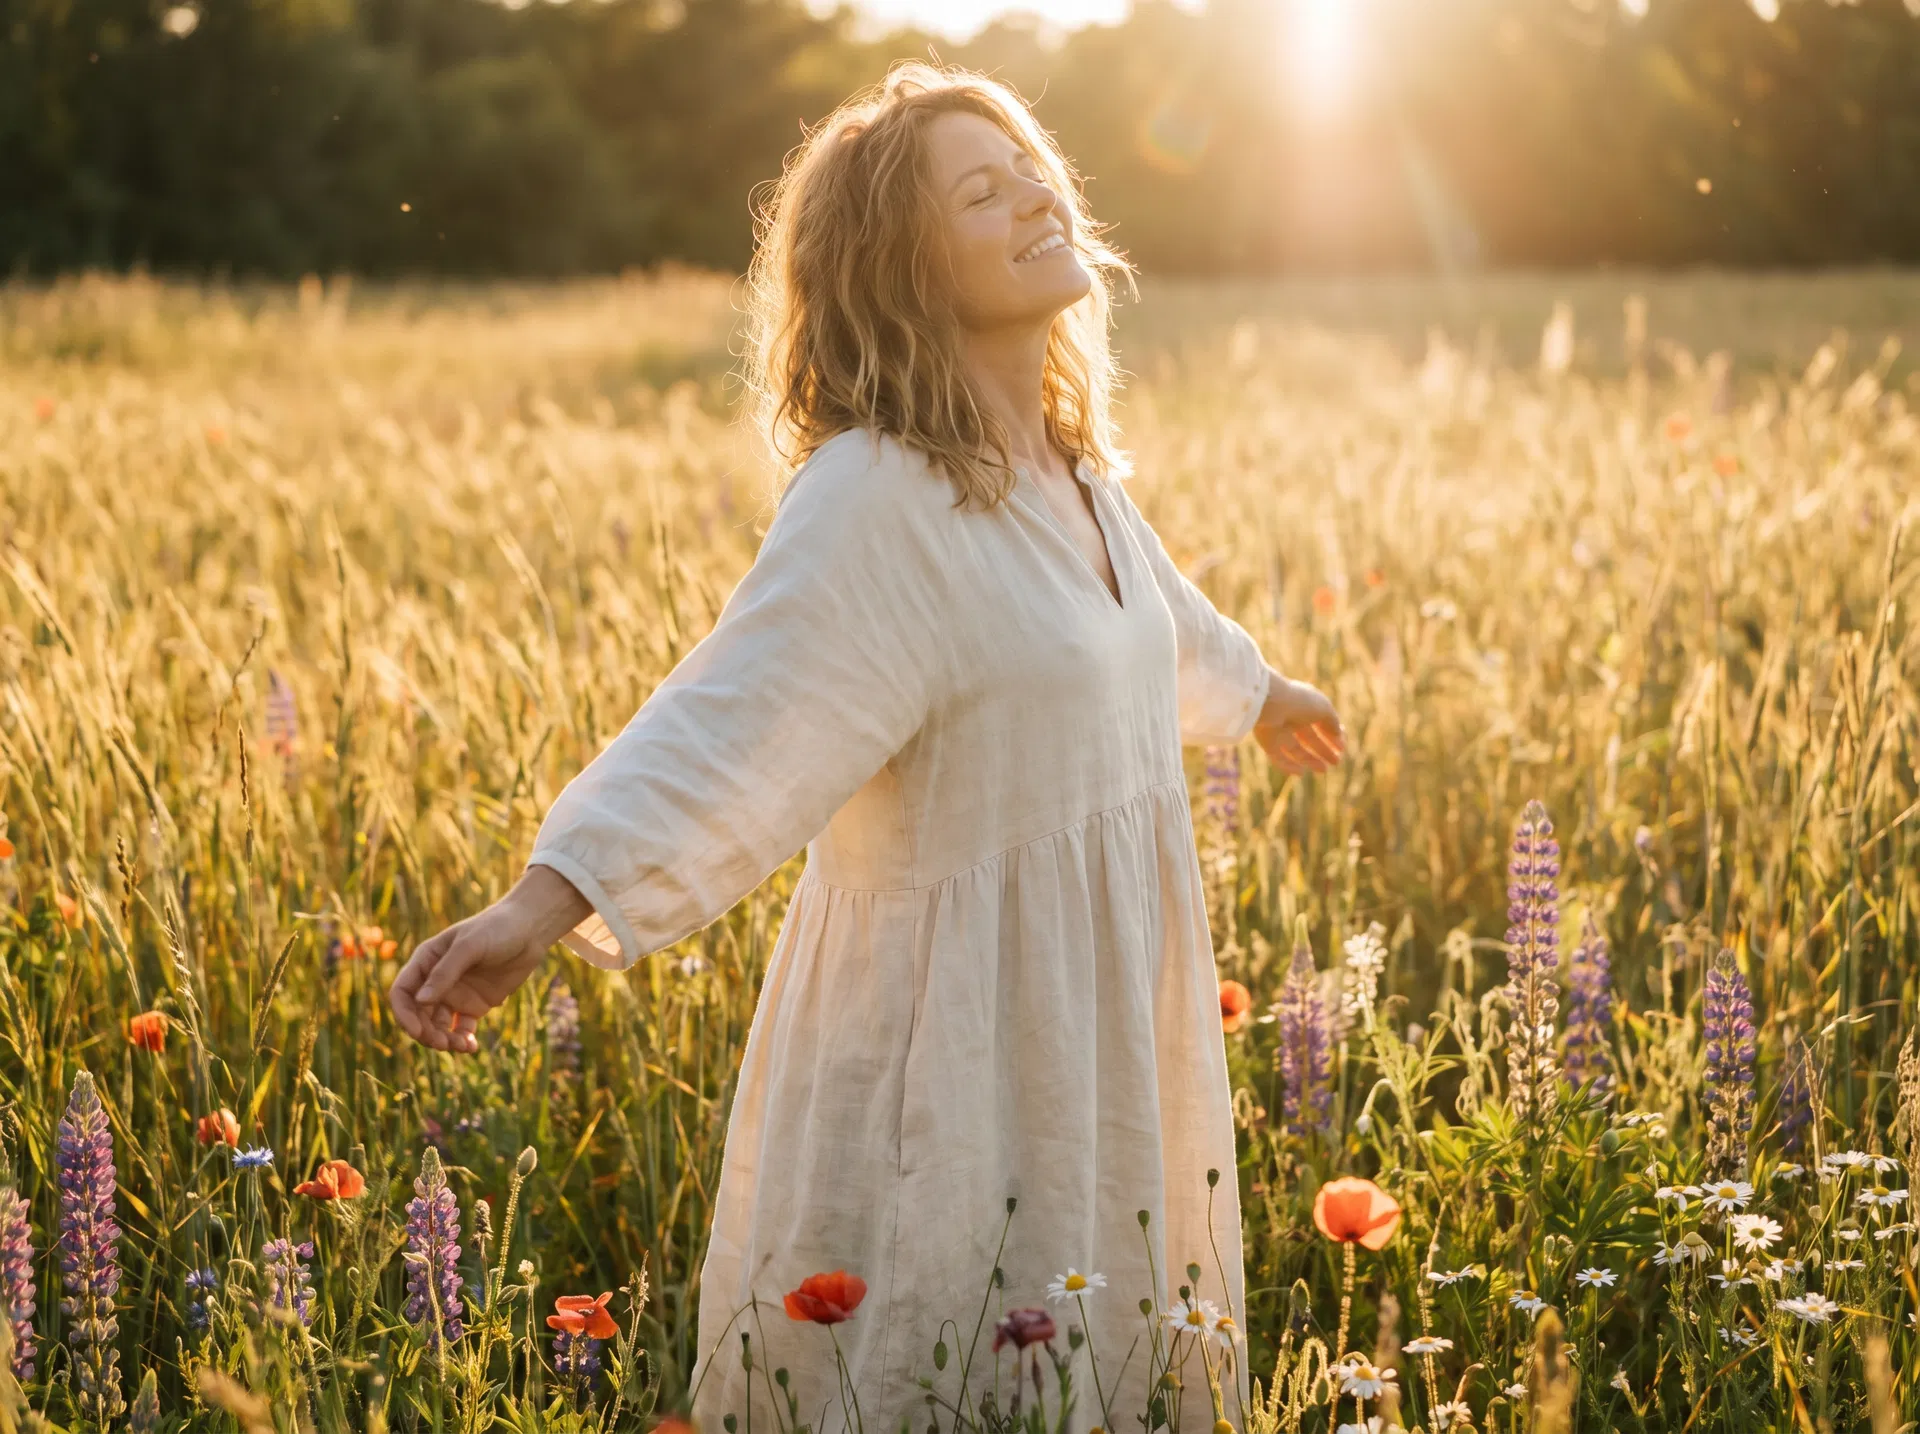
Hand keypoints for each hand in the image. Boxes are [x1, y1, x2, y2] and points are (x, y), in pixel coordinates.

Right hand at [388, 865, 589, 1053]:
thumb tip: (420, 1001)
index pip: (402, 992)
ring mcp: (455, 994)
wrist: (530, 930)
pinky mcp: (475, 1005)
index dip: (404, 1014)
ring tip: (461, 1046)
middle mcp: (436, 980)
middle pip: (418, 1015)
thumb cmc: (497, 929)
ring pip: (438, 1026)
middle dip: (426, 1033)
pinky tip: (471, 1046)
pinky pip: (462, 1028)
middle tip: (442, 1044)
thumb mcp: (469, 946)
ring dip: (444, 1040)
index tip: (417, 1032)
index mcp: (426, 961)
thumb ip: (445, 972)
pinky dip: (463, 1040)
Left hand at [1252, 670, 1345, 775]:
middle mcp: (1292, 718)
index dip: (1332, 736)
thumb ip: (1332, 722)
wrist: (1270, 703)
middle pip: (1309, 738)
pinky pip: (1278, 757)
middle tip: (1337, 762)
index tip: (1342, 748)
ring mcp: (1278, 731)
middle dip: (1324, 750)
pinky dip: (1288, 766)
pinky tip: (1301, 773)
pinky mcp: (1267, 742)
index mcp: (1305, 706)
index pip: (1321, 723)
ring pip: (1296, 749)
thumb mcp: (1324, 709)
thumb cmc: (1300, 702)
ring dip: (1310, 760)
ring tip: (1325, 770)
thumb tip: (1339, 734)